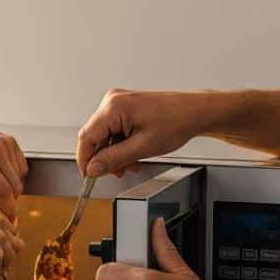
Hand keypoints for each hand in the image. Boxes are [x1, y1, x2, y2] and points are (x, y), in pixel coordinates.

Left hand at [0, 108, 27, 218]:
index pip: (2, 191)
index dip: (8, 209)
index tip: (8, 220)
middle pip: (15, 186)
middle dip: (10, 201)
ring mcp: (5, 143)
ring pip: (19, 178)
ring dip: (11, 189)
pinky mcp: (10, 140)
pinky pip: (21, 167)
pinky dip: (14, 176)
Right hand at [76, 89, 205, 178]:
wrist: (194, 112)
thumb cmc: (176, 122)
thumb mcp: (142, 147)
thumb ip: (113, 159)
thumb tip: (92, 169)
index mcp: (113, 107)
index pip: (87, 137)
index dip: (85, 161)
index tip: (88, 177)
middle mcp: (112, 101)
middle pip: (95, 137)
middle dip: (104, 158)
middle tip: (117, 173)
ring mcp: (118, 103)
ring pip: (105, 136)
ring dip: (115, 154)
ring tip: (132, 164)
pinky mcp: (125, 107)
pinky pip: (114, 130)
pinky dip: (121, 145)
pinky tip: (133, 154)